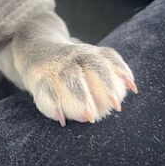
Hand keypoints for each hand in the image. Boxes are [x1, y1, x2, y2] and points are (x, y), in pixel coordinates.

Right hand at [19, 42, 136, 124]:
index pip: (109, 58)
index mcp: (91, 53)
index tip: (132, 89)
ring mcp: (57, 65)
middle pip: (94, 65)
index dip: (121, 72)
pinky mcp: (38, 75)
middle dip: (105, 84)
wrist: (32, 47)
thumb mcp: (88, 64)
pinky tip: (61, 118)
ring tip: (88, 118)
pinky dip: (53, 104)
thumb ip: (106, 80)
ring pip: (71, 78)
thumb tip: (119, 97)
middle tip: (115, 106)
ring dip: (81, 97)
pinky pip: (47, 90)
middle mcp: (75, 56)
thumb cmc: (69, 65)